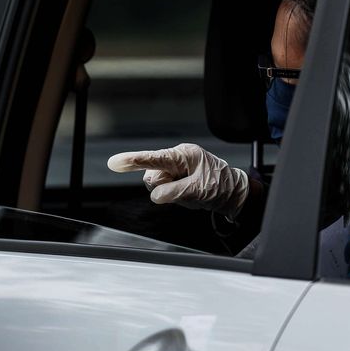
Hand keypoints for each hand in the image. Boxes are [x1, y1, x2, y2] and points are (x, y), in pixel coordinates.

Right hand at [107, 143, 248, 217]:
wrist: (234, 194)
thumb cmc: (221, 187)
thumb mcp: (199, 190)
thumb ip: (175, 192)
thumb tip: (156, 195)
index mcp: (184, 155)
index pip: (154, 158)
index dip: (133, 161)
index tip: (115, 163)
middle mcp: (177, 158)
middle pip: (152, 175)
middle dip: (163, 187)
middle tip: (185, 192)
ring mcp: (176, 167)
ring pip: (156, 184)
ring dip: (170, 193)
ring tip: (190, 193)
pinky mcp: (175, 176)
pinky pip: (164, 189)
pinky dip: (173, 195)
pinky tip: (188, 194)